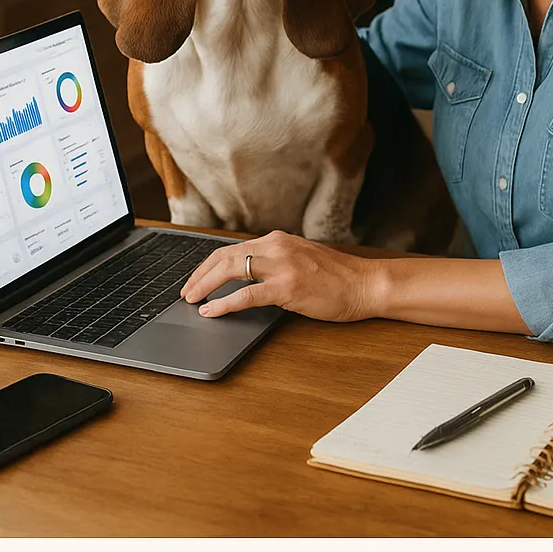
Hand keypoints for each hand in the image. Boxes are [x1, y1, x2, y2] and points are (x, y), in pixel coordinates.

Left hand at [179, 230, 377, 323]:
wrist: (365, 284)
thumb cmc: (339, 277)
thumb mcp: (302, 260)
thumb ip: (276, 263)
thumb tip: (249, 276)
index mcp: (278, 240)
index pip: (232, 248)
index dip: (209, 265)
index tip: (196, 278)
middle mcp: (277, 247)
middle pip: (225, 256)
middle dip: (200, 275)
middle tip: (186, 292)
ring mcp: (282, 266)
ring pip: (231, 270)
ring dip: (205, 285)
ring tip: (192, 300)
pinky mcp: (288, 287)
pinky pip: (247, 294)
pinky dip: (225, 302)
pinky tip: (212, 310)